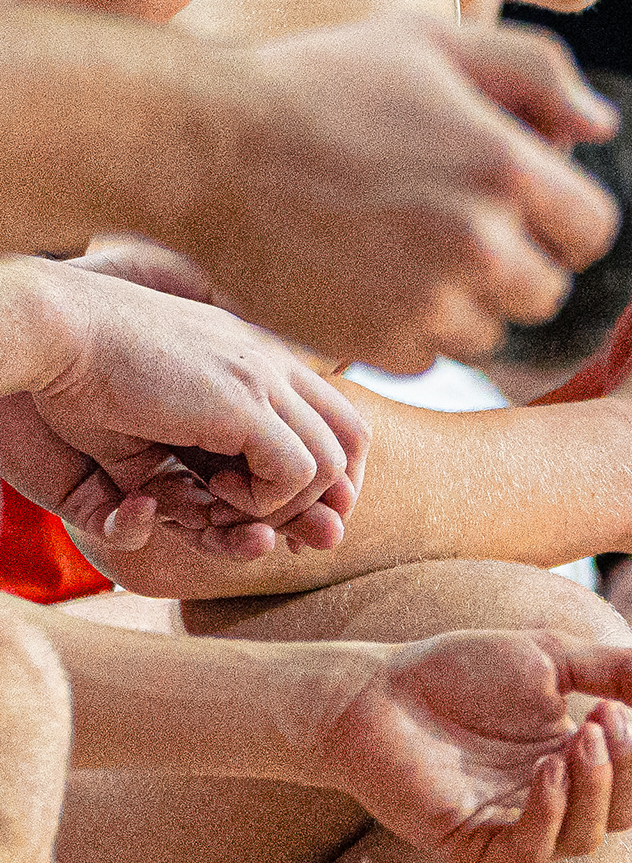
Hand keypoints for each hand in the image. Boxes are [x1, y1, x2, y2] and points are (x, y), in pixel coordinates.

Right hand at [0, 254, 360, 548]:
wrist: (49, 327)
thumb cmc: (79, 378)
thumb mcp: (151, 429)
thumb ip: (196, 468)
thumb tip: (232, 523)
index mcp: (253, 356)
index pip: (331, 417)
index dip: (327, 474)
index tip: (295, 514)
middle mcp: (269, 362)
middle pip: (351, 438)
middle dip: (332, 495)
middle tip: (298, 534)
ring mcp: (261, 378)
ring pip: (328, 463)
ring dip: (284, 503)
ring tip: (224, 504)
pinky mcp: (244, 401)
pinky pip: (296, 471)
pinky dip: (265, 500)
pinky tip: (212, 492)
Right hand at [179, 17, 621, 371]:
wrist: (201, 146)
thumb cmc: (318, 83)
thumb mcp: (430, 43)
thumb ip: (534, 71)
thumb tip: (601, 128)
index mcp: (507, 168)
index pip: (592, 228)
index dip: (557, 218)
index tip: (510, 204)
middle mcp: (483, 243)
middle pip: (547, 290)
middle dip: (512, 264)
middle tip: (445, 226)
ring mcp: (433, 301)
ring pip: (491, 331)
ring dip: (459, 302)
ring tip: (395, 248)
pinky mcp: (383, 344)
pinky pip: (430, 356)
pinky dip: (405, 329)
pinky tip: (359, 278)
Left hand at [311, 629, 631, 862]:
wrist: (374, 689)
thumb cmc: (458, 671)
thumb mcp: (554, 657)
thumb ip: (622, 671)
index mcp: (585, 764)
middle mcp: (559, 803)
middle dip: (631, 769)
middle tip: (603, 720)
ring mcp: (517, 828)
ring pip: (590, 837)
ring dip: (597, 788)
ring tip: (579, 738)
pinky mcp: (474, 846)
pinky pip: (532, 848)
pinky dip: (550, 811)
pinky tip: (545, 769)